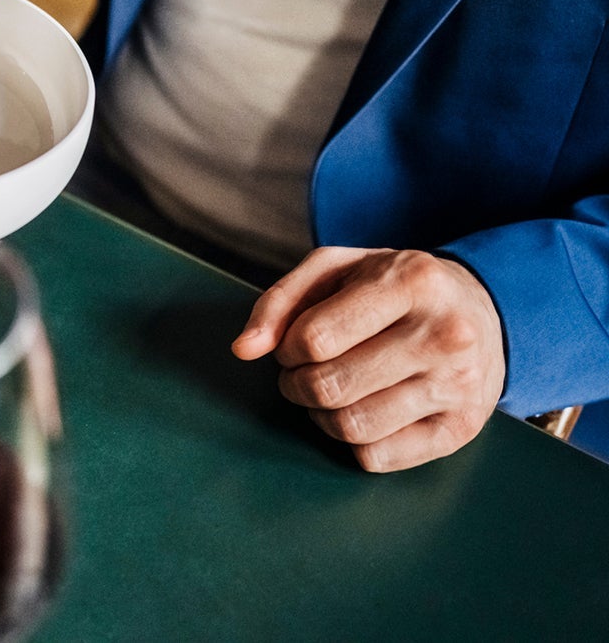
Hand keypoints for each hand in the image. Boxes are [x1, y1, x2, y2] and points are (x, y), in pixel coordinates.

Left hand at [231, 247, 504, 471]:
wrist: (482, 311)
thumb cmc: (393, 288)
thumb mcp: (337, 269)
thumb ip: (281, 301)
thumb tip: (244, 349)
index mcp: (412, 282)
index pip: (315, 338)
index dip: (287, 347)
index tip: (294, 345)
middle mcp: (445, 335)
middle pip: (330, 386)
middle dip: (296, 384)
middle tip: (302, 373)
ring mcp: (459, 385)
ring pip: (352, 426)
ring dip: (320, 415)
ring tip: (328, 392)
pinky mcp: (462, 428)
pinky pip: (378, 458)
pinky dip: (352, 442)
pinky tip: (361, 411)